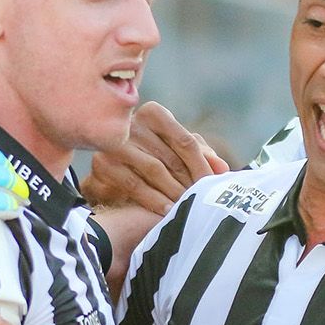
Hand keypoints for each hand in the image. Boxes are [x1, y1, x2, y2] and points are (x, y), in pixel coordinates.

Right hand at [83, 101, 226, 214]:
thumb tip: (222, 168)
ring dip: (174, 191)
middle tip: (202, 200)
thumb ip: (201, 156)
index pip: (185, 140)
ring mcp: (115, 142)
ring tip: (187, 207)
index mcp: (154, 113)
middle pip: (171, 156)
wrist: (110, 179)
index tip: (212, 184)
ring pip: (154, 170)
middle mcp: (132, 123)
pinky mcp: (102, 164)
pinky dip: (154, 199)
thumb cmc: (151, 160)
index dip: (201, 165)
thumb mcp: (177, 154)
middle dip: (189, 181)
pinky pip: (134, 184)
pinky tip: (167, 211)